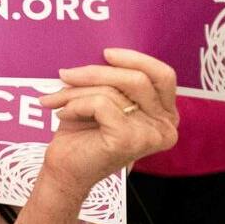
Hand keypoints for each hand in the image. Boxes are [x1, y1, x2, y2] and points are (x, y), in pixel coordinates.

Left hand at [39, 48, 178, 193]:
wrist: (65, 170)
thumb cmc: (84, 133)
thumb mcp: (104, 99)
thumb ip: (113, 80)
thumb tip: (102, 53)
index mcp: (166, 114)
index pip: (163, 76)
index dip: (136, 59)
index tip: (106, 53)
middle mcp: (166, 126)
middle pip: (137, 79)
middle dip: (95, 72)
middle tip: (66, 74)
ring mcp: (150, 135)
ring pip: (112, 91)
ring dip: (76, 92)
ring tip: (58, 100)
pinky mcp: (128, 140)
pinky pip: (101, 104)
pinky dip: (76, 105)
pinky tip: (64, 115)